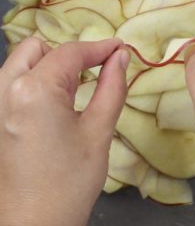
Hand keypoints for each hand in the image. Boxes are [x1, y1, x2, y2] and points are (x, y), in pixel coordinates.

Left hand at [0, 38, 128, 225]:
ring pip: (20, 63)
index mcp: (32, 90)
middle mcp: (4, 90)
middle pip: (37, 49)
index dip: (99, 48)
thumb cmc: (69, 181)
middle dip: (68, 55)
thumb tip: (121, 57)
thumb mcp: (99, 131)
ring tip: (76, 89)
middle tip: (97, 71)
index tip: (121, 49)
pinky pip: (12, 84)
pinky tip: (56, 105)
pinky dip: (35, 82)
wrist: (33, 223)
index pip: (69, 53)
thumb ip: (112, 87)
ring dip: (49, 66)